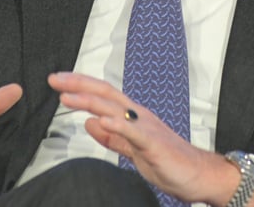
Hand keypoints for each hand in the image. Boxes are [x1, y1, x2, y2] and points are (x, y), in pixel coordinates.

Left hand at [48, 72, 244, 206]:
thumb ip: (111, 136)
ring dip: (89, 100)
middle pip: (105, 93)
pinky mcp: (154, 143)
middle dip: (78, 84)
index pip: (102, 94)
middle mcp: (138, 116)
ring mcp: (146, 127)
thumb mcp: (131, 148)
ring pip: (114, 108)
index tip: (58, 81)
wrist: (199, 174)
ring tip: (67, 96)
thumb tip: (89, 123)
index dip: (80, 86)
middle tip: (54, 79)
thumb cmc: (168, 161)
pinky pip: (133, 132)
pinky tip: (100, 120)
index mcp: (132, 116)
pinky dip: (116, 124)